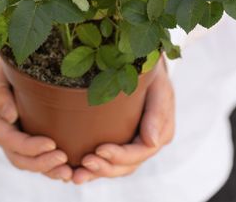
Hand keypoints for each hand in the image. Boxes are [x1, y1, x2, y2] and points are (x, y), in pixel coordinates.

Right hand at [0, 57, 72, 181]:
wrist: (15, 63)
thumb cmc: (8, 64)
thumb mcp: (0, 71)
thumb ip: (0, 92)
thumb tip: (10, 116)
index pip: (8, 139)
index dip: (29, 146)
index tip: (52, 143)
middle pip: (17, 157)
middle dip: (40, 162)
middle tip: (63, 159)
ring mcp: (12, 138)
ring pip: (26, 163)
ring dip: (46, 169)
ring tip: (67, 172)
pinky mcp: (26, 139)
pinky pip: (35, 159)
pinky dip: (49, 168)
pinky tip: (66, 172)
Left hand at [72, 57, 174, 183]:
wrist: (141, 61)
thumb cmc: (151, 71)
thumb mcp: (158, 86)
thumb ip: (157, 112)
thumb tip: (152, 142)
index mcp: (160, 132)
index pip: (140, 152)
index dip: (120, 155)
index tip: (99, 150)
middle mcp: (147, 142)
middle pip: (127, 165)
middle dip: (105, 168)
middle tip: (83, 163)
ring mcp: (133, 143)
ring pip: (116, 167)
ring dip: (97, 172)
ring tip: (76, 174)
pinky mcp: (119, 139)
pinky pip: (107, 159)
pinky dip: (94, 166)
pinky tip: (75, 169)